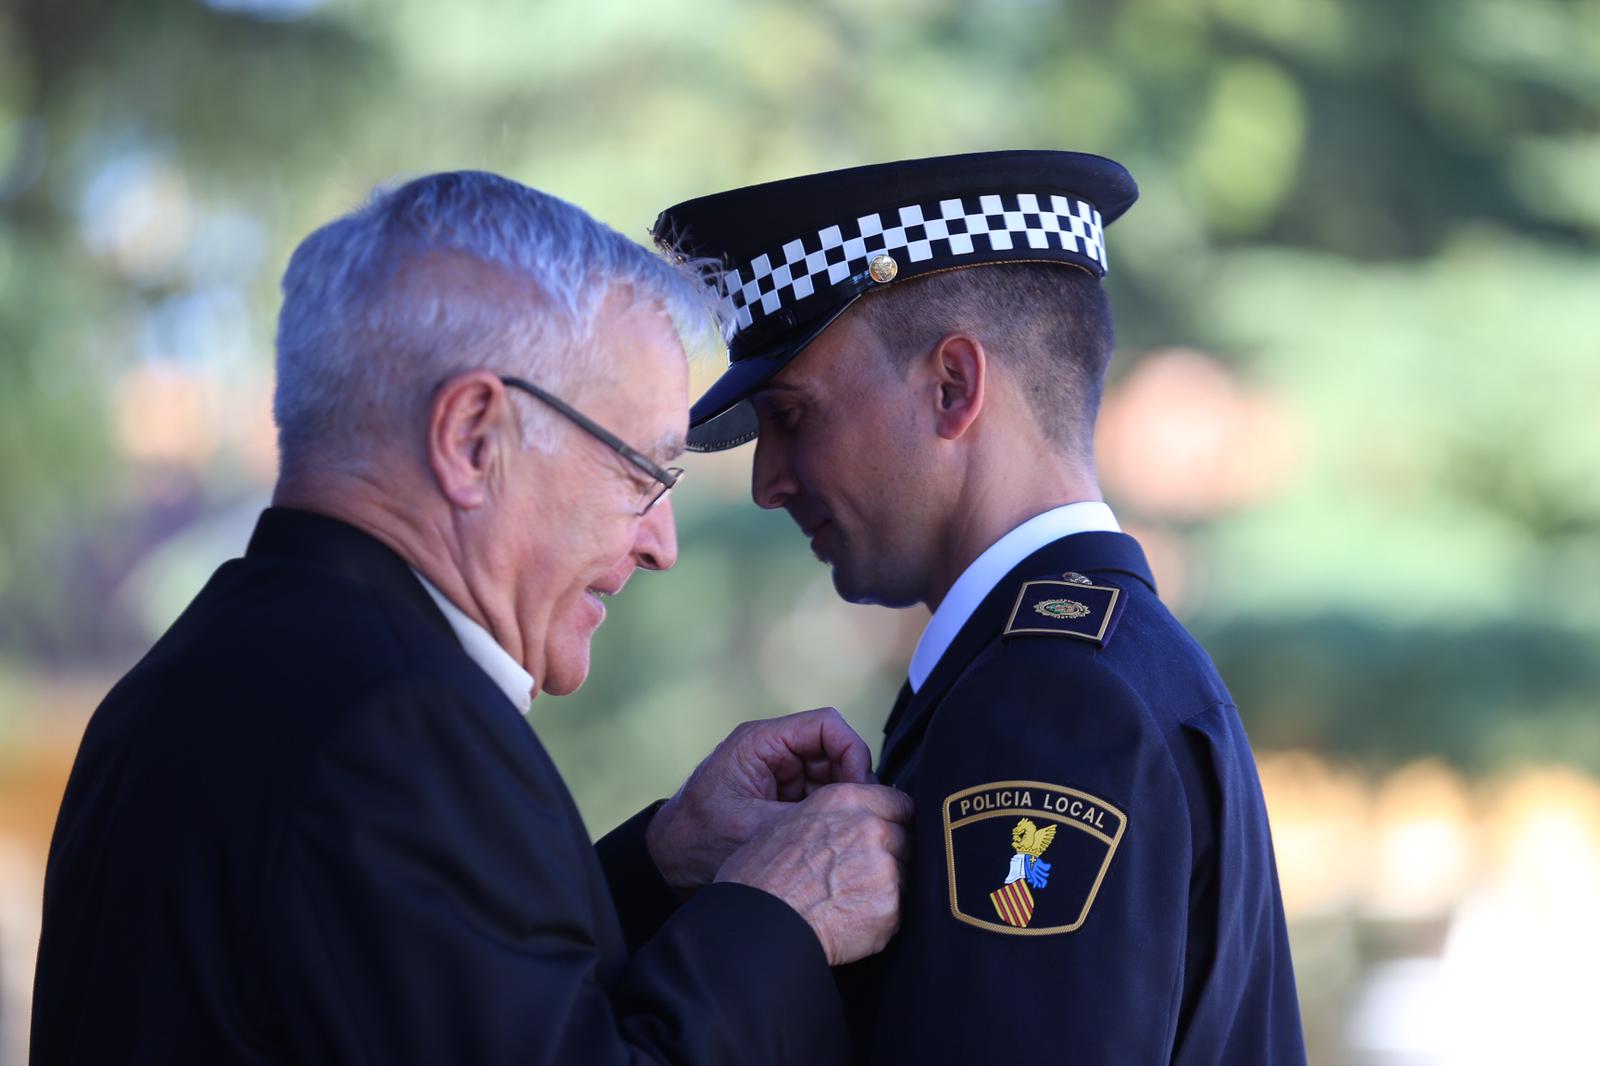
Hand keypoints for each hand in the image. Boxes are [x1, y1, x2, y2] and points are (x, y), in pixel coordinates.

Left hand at [647, 708, 872, 891]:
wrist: (665, 867)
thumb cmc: (696, 844)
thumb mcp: (753, 829)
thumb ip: (805, 815)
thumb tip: (855, 813)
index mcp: (761, 743)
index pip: (827, 726)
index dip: (853, 753)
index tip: (859, 792)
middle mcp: (773, 752)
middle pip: (836, 751)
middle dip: (852, 783)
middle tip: (856, 818)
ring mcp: (780, 776)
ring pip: (834, 777)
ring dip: (843, 802)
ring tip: (842, 833)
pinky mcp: (783, 800)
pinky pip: (822, 798)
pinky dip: (831, 816)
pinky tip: (830, 839)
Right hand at [716, 783, 912, 965]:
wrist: (759, 923)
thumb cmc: (762, 875)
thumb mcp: (792, 821)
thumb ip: (836, 815)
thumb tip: (856, 820)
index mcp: (846, 800)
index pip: (899, 803)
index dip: (892, 821)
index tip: (884, 836)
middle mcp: (871, 828)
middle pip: (906, 839)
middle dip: (890, 856)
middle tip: (858, 875)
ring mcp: (884, 868)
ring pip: (905, 876)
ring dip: (886, 887)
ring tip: (848, 900)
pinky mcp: (889, 907)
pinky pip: (897, 911)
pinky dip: (880, 918)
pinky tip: (849, 920)